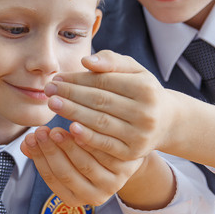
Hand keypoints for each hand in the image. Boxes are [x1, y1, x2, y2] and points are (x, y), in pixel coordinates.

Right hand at [21, 125, 142, 206]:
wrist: (125, 157)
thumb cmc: (88, 156)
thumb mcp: (66, 158)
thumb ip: (45, 153)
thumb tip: (23, 145)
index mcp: (74, 198)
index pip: (52, 178)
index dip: (39, 158)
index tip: (30, 138)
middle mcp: (93, 197)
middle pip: (66, 173)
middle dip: (51, 151)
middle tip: (41, 131)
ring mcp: (110, 184)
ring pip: (85, 164)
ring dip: (68, 146)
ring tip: (57, 128)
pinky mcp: (124, 169)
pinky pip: (103, 153)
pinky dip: (90, 140)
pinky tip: (79, 126)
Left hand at [44, 50, 178, 162]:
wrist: (166, 121)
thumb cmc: (142, 91)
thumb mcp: (134, 70)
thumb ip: (111, 61)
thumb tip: (86, 61)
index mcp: (145, 87)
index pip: (104, 81)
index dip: (78, 79)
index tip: (57, 78)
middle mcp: (145, 112)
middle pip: (100, 100)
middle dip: (71, 95)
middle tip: (48, 90)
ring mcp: (140, 134)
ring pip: (100, 122)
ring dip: (72, 113)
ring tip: (53, 104)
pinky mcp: (133, 153)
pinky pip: (105, 145)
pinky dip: (86, 137)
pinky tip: (69, 128)